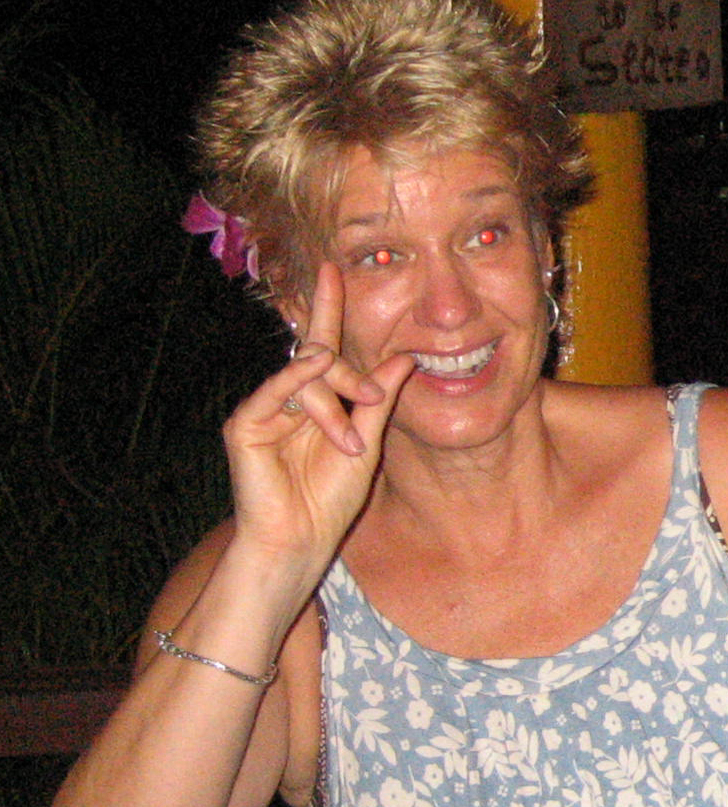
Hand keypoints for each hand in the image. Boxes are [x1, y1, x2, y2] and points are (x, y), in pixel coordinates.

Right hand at [222, 262, 411, 588]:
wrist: (301, 539)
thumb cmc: (331, 498)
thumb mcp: (367, 441)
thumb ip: (378, 399)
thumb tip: (404, 357)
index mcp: (316, 398)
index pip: (323, 343)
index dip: (327, 307)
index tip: (333, 267)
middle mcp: (287, 396)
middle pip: (317, 357)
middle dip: (348, 374)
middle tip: (371, 399)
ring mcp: (263, 408)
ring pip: (303, 378)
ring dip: (333, 406)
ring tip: (351, 443)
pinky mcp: (244, 425)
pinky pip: (273, 392)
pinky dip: (296, 381)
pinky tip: (313, 370)